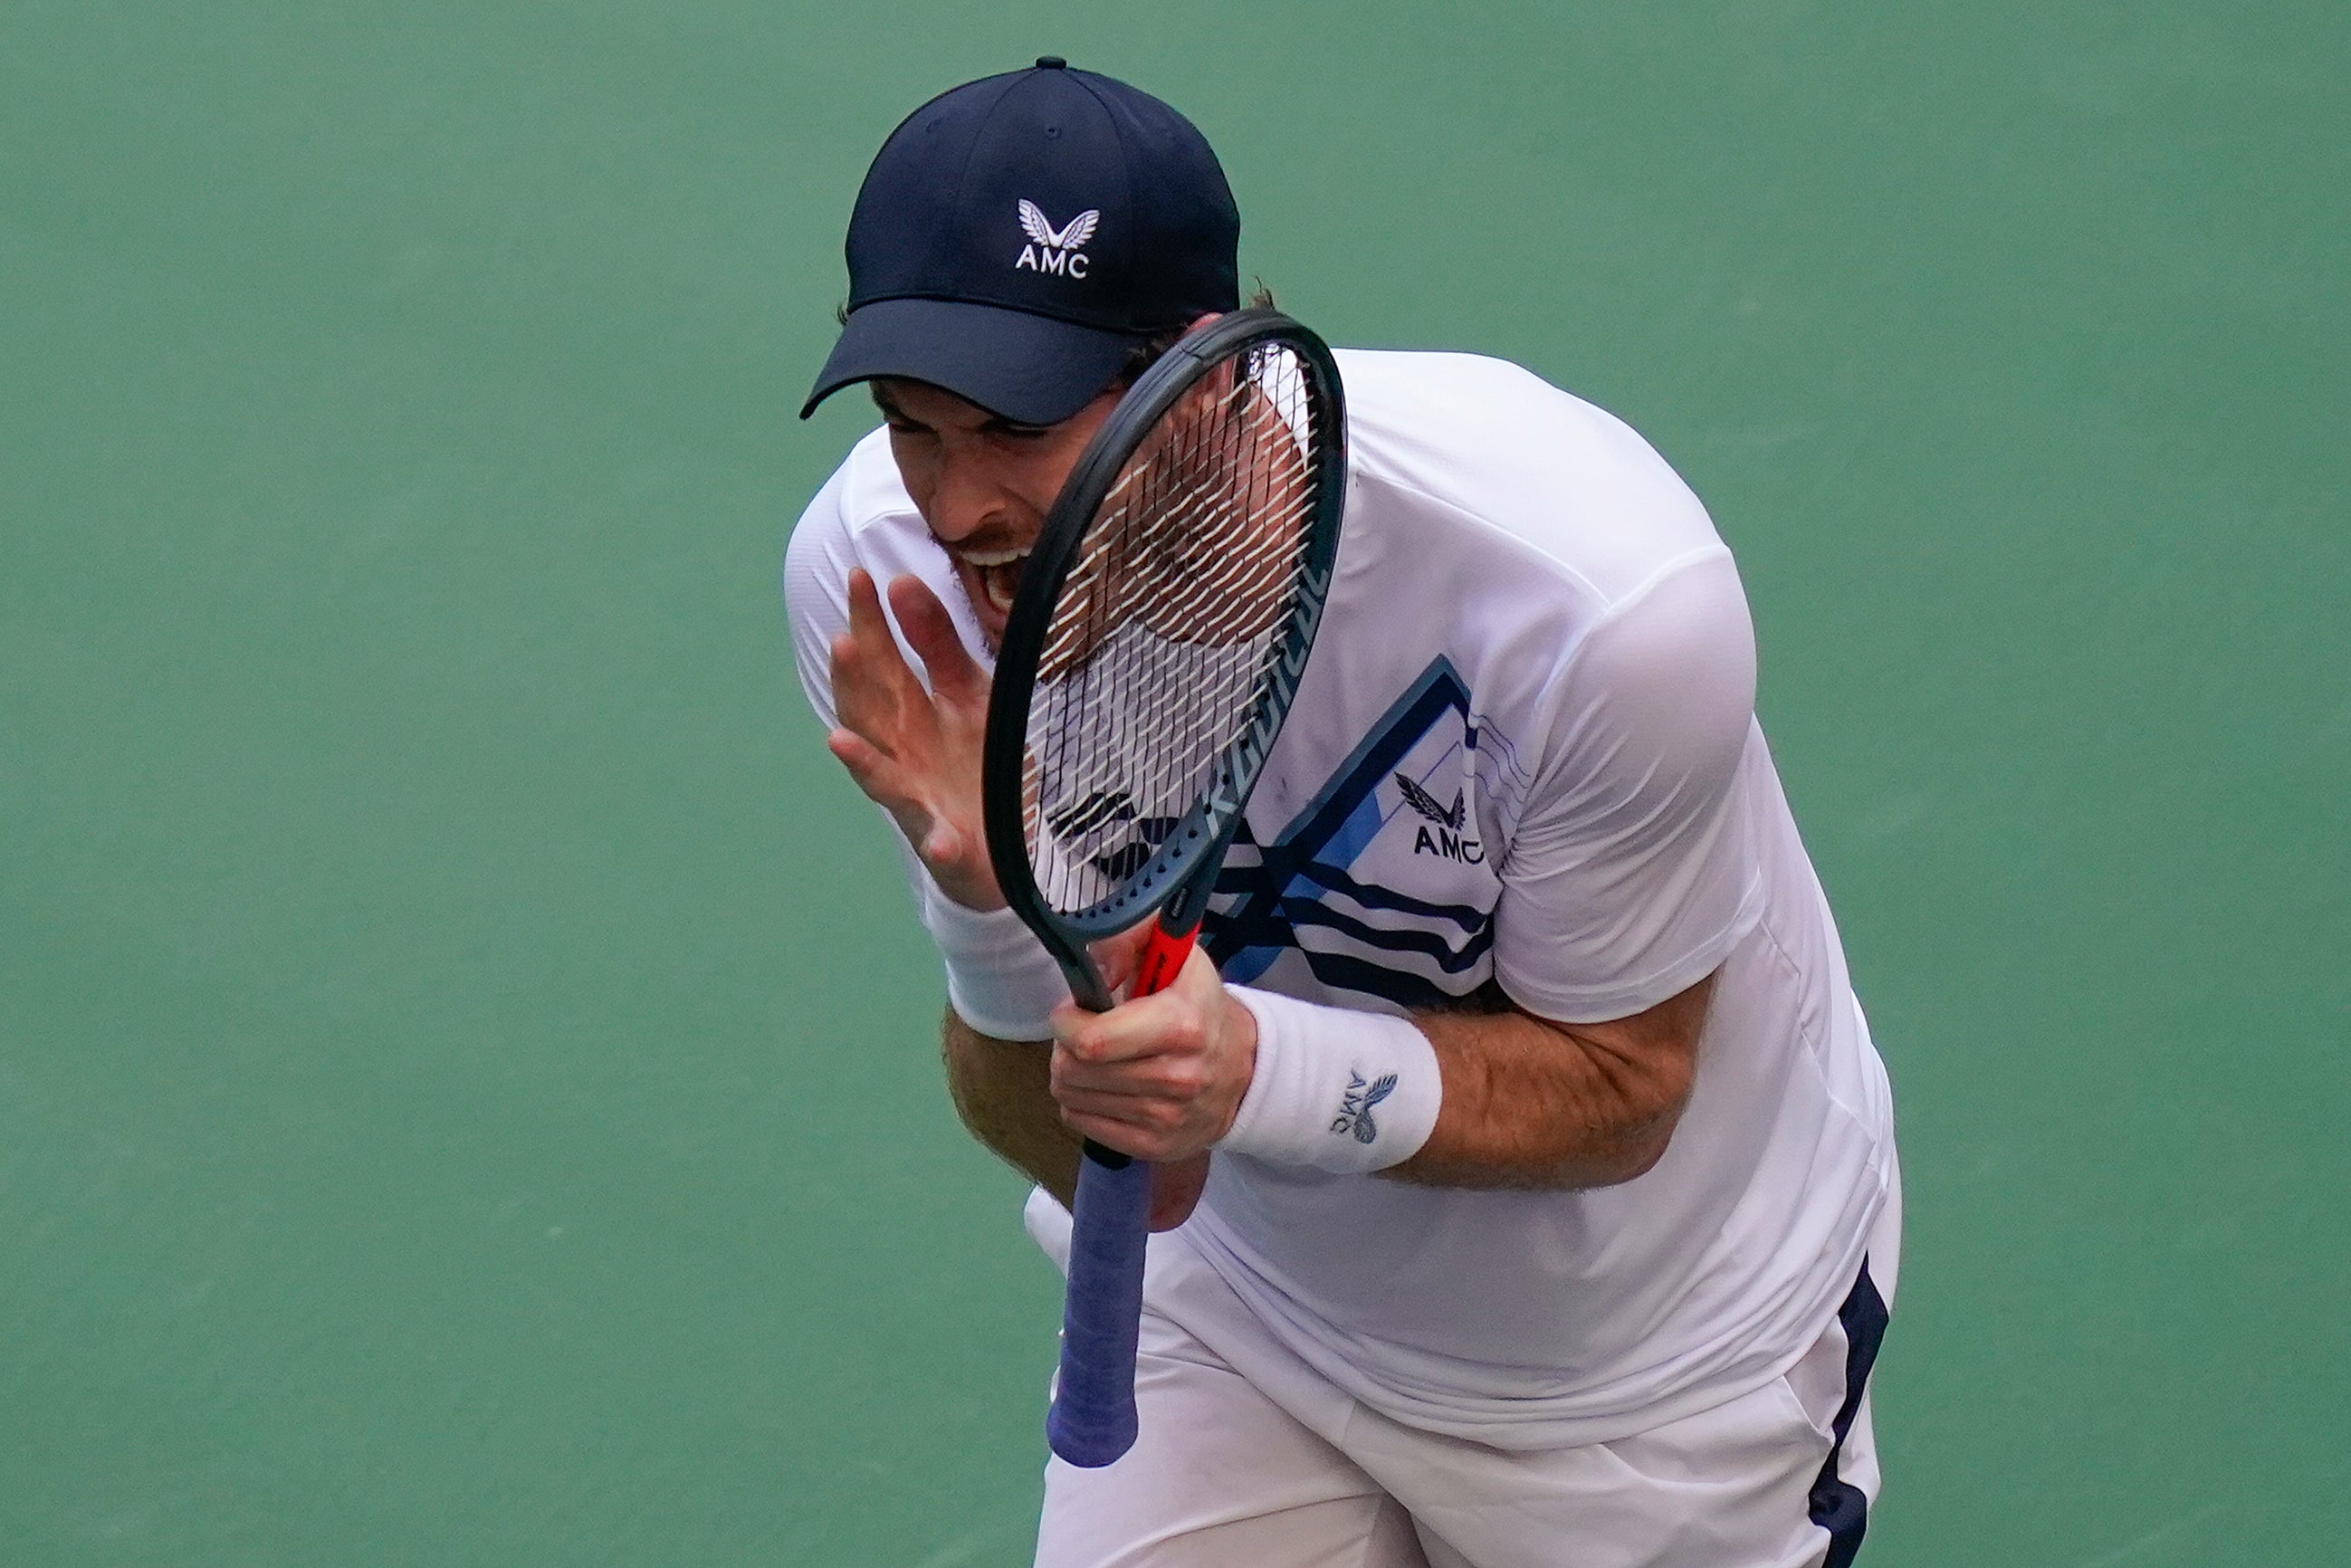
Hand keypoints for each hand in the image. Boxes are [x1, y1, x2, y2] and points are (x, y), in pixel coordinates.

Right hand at [826, 568, 1000, 910]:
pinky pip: (937, 842)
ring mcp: (917, 799)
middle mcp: (900, 752)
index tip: (859, 576)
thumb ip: (938, 643)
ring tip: (838, 741)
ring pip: (882, 778)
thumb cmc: (974, 761)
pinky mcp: (945, 842)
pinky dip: (936, 840)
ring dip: (862, 761)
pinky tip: (940, 839)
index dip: (868, 622)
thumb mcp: (967, 692)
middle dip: (853, 683)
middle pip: (869, 714)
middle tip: (843, 641)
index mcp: (907, 711)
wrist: (1004, 841)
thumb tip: (901, 582)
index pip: (879, 660)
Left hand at [1049, 940, 1257, 1168]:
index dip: (1066, 1023)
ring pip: (1072, 1097)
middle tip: (1082, 1035)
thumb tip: (1090, 962)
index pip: (1091, 1040)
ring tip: (1095, 1059)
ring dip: (1071, 1074)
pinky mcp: (1155, 1146)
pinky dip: (1081, 1102)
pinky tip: (1103, 1086)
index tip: (1073, 1011)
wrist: (1245, 1070)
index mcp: (1181, 1026)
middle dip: (1064, 1047)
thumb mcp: (1179, 957)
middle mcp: (1176, 1077)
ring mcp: (1165, 1118)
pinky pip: (1082, 1123)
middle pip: (1074, 1070)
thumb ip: (1130, 937)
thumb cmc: (1200, 1007)